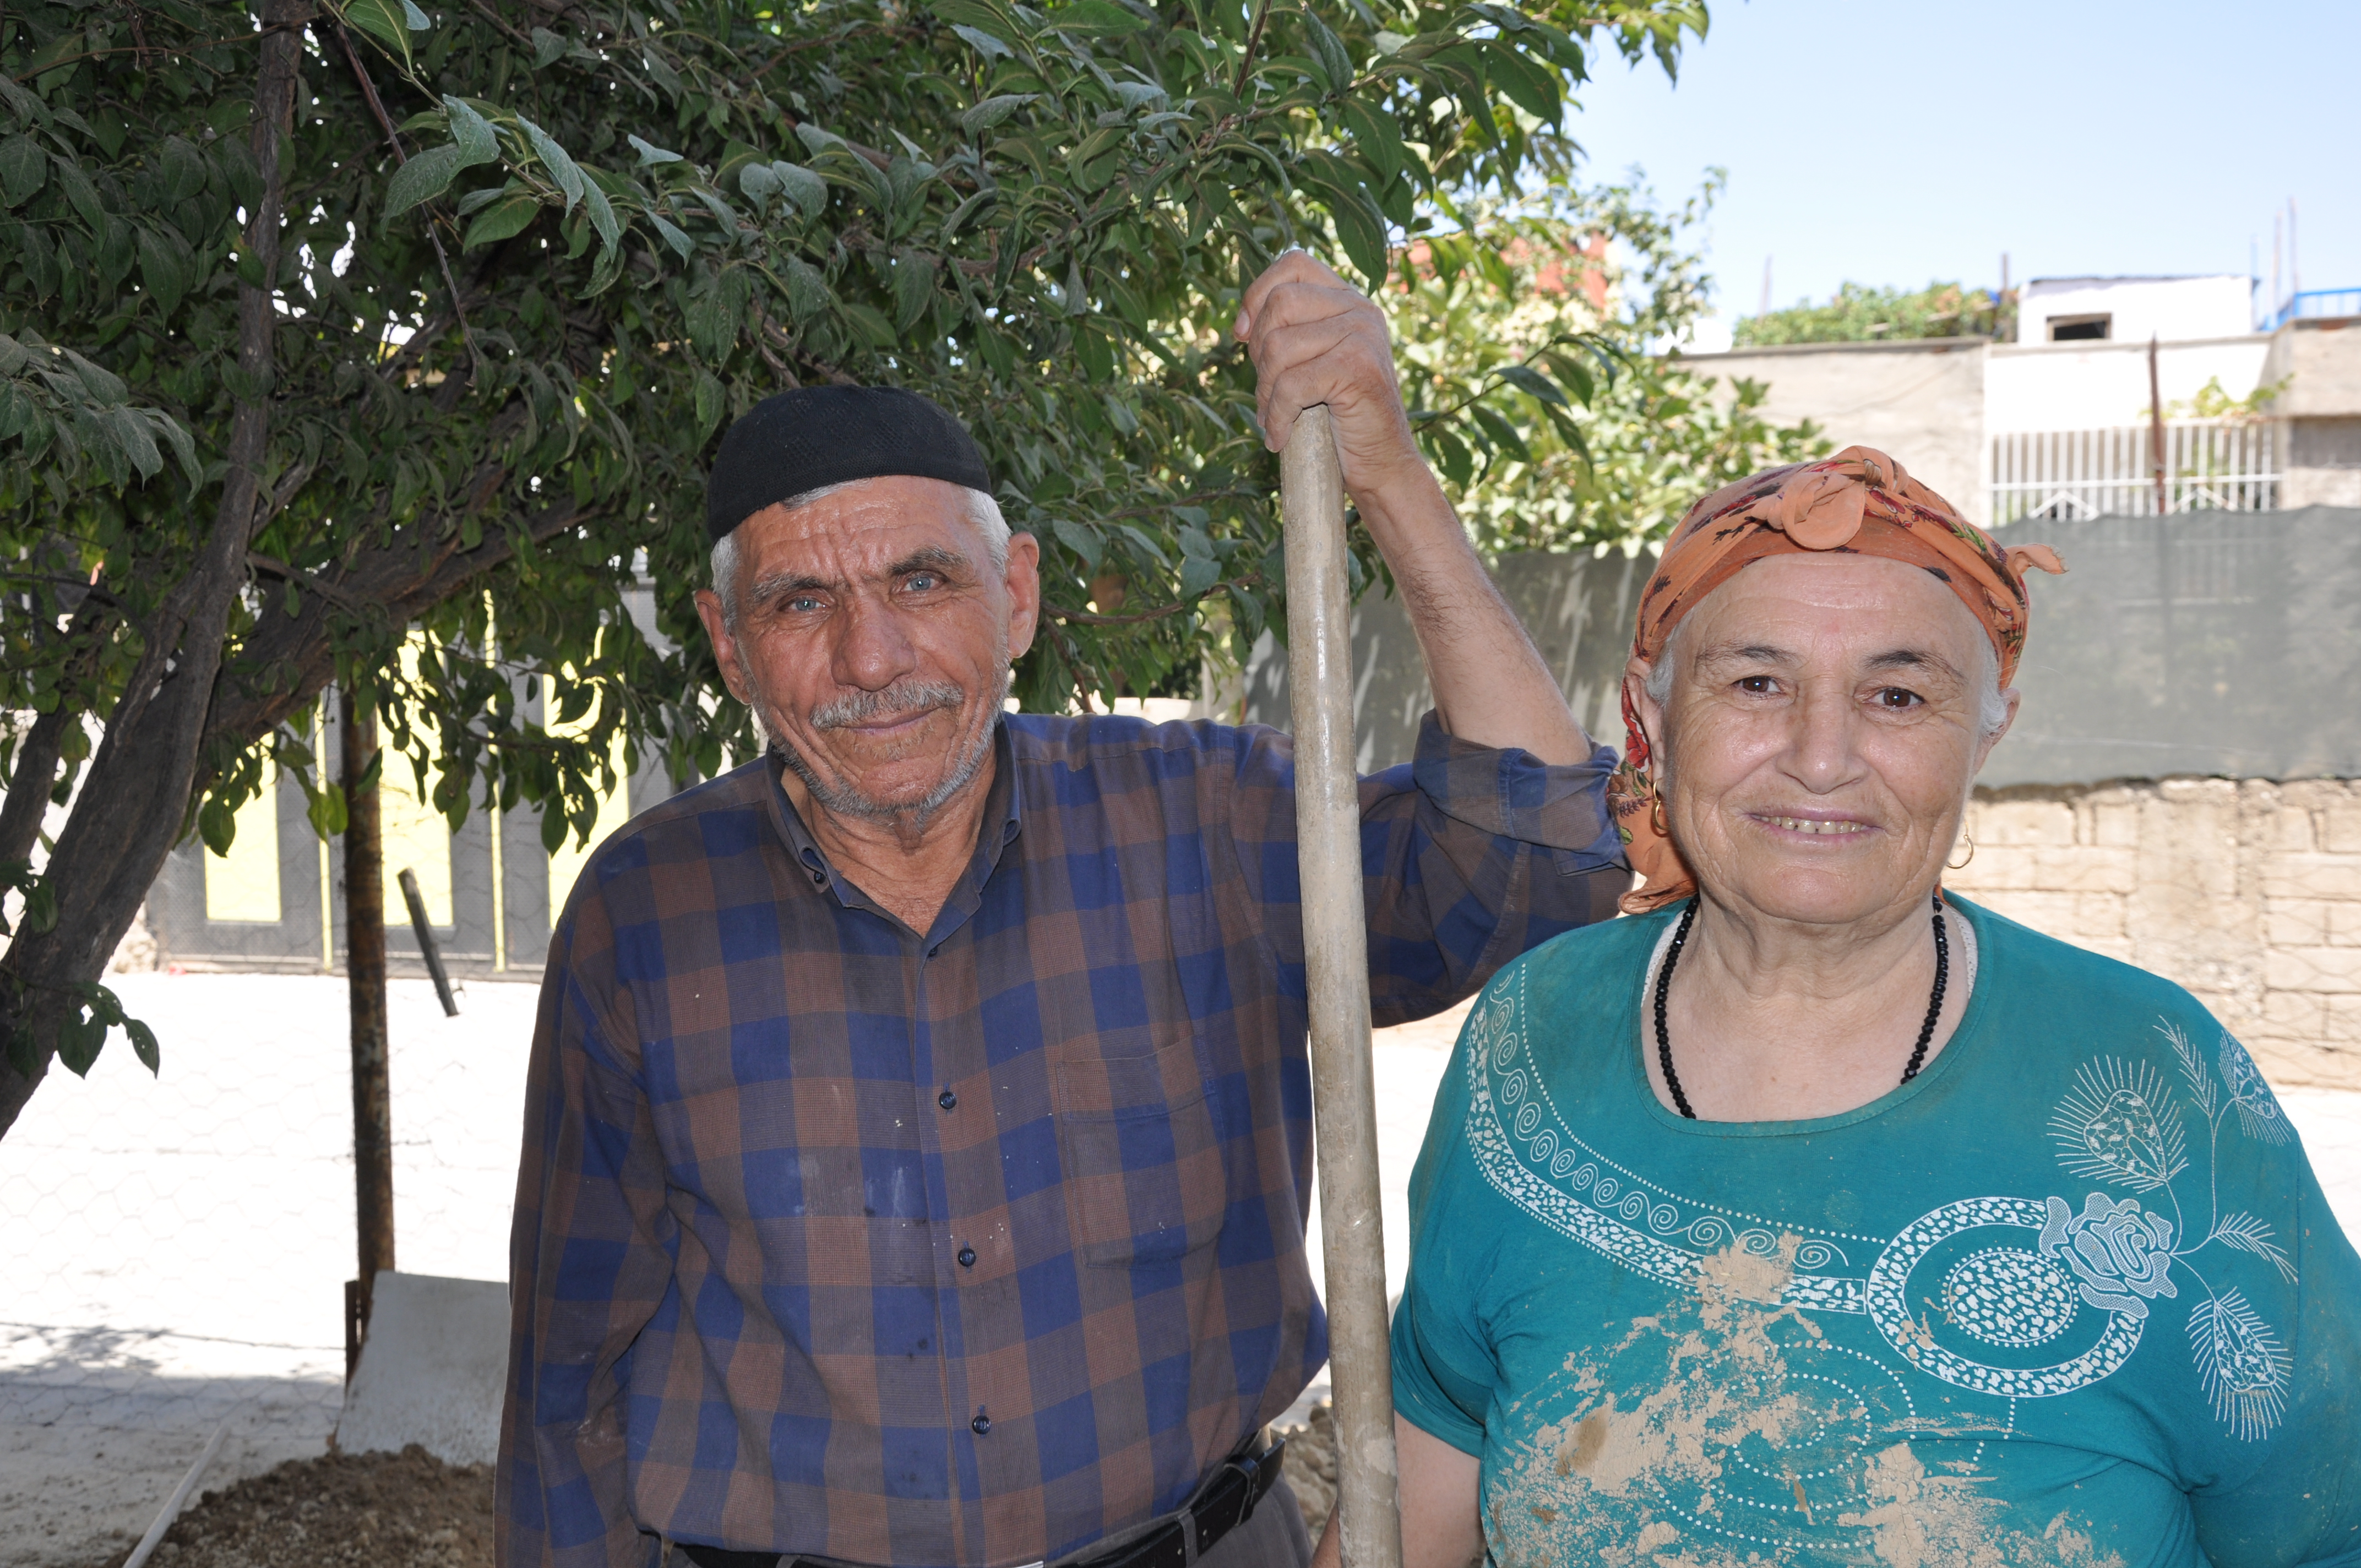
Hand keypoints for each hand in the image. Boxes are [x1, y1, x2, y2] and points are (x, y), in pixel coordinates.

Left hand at [1233, 250, 1424, 506]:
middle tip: (1267, 391)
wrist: (1381, 464)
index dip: (1258, 293)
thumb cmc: (1338, 418)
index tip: (1243, 335)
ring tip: (1274, 418)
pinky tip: (1279, 437)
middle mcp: (1360, 309)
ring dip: (1265, 392)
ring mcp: (1363, 335)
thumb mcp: (1309, 364)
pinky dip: (1277, 417)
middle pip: (1280, 303)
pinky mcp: (1359, 368)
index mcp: (1348, 300)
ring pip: (1279, 346)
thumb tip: (1241, 323)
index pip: (1294, 263)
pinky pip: (1292, 385)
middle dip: (1259, 353)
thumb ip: (1287, 333)